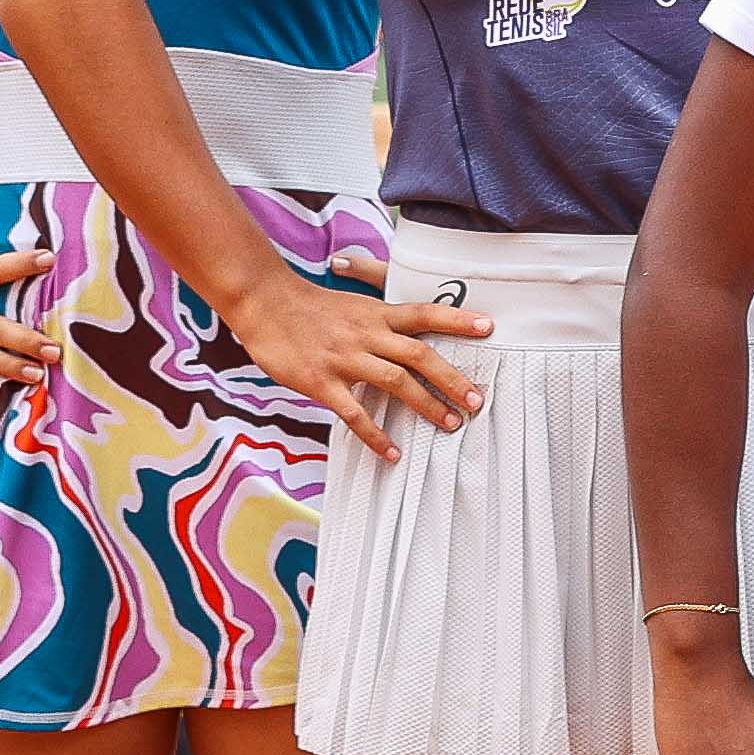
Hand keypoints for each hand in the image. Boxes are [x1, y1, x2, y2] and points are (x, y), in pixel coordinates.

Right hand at [239, 274, 490, 458]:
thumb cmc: (309, 306)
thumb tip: (410, 334)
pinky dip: (375, 435)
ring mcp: (345, 358)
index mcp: (376, 314)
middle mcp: (367, 334)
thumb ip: (381, 319)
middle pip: (419, 355)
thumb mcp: (352, 304)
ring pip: (395, 382)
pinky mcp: (322, 381)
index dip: (457, 320)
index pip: (424, 314)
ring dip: (426, 404)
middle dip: (451, 378)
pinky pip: (354, 413)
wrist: (264, 302)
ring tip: (450, 424)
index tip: (489, 327)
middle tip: (476, 400)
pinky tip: (392, 453)